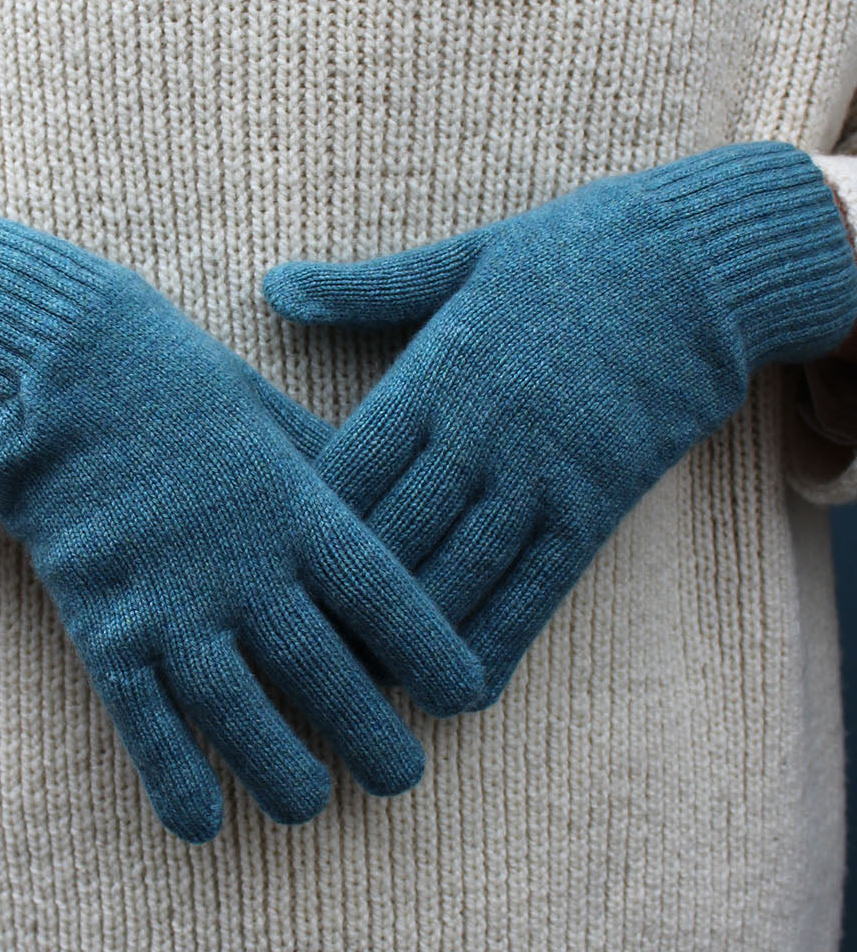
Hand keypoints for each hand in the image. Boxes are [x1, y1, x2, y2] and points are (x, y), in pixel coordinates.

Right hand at [0, 205, 481, 841]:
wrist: (62, 368)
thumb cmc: (183, 385)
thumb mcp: (274, 418)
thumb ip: (332, 474)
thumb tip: (393, 518)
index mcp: (295, 505)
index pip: (383, 595)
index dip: (432, 652)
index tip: (466, 697)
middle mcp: (243, 564)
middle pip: (325, 673)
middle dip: (372, 737)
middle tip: (402, 778)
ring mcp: (171, 601)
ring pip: (241, 715)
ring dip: (282, 773)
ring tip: (310, 804)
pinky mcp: (103, 626)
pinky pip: (145, 723)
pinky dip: (174, 778)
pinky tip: (203, 824)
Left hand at [264, 143, 856, 707]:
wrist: (693, 262)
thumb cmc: (564, 256)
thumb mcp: (457, 262)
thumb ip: (363, 289)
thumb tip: (272, 284)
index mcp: (435, 369)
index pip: (348, 465)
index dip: (301, 527)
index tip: (257, 573)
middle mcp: (479, 428)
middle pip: (391, 534)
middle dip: (337, 601)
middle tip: (285, 661)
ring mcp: (541, 470)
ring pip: (457, 574)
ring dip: (406, 640)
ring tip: (354, 695)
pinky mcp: (598, 502)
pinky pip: (540, 588)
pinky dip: (497, 642)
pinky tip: (463, 689)